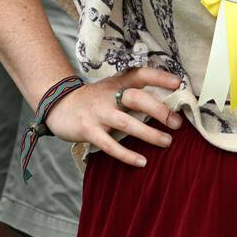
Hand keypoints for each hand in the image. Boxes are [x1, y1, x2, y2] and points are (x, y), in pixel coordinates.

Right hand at [44, 66, 184, 166]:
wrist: (58, 105)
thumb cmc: (94, 100)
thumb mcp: (112, 88)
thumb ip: (134, 93)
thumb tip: (167, 106)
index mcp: (117, 83)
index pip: (140, 75)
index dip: (160, 77)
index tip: (178, 83)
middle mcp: (109, 95)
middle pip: (137, 98)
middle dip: (159, 110)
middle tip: (177, 123)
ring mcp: (98, 113)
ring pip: (127, 123)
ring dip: (149, 134)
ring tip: (167, 142)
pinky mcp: (88, 130)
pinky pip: (110, 145)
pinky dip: (127, 154)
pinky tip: (142, 162)